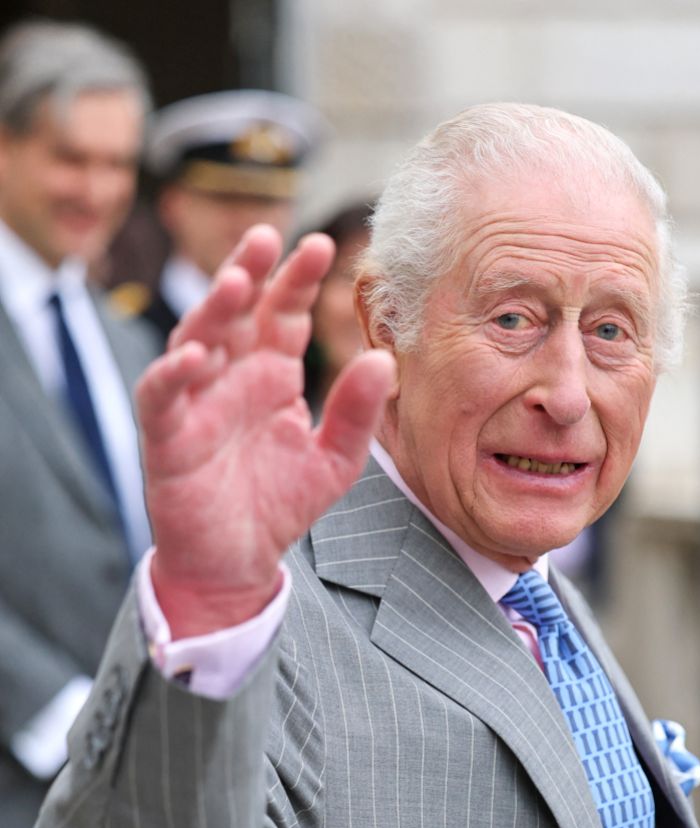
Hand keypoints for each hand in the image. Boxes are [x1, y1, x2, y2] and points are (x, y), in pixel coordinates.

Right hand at [136, 225, 394, 637]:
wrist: (238, 564)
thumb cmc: (281, 505)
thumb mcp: (334, 460)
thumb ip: (356, 412)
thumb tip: (384, 357)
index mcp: (271, 375)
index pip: (281, 314)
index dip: (296, 281)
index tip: (322, 247)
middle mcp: (231, 378)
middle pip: (234, 312)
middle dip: (248, 273)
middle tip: (268, 237)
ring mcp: (196, 403)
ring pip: (195, 340)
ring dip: (212, 311)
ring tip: (237, 282)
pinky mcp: (167, 438)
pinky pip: (161, 397)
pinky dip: (172, 375)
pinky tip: (195, 356)